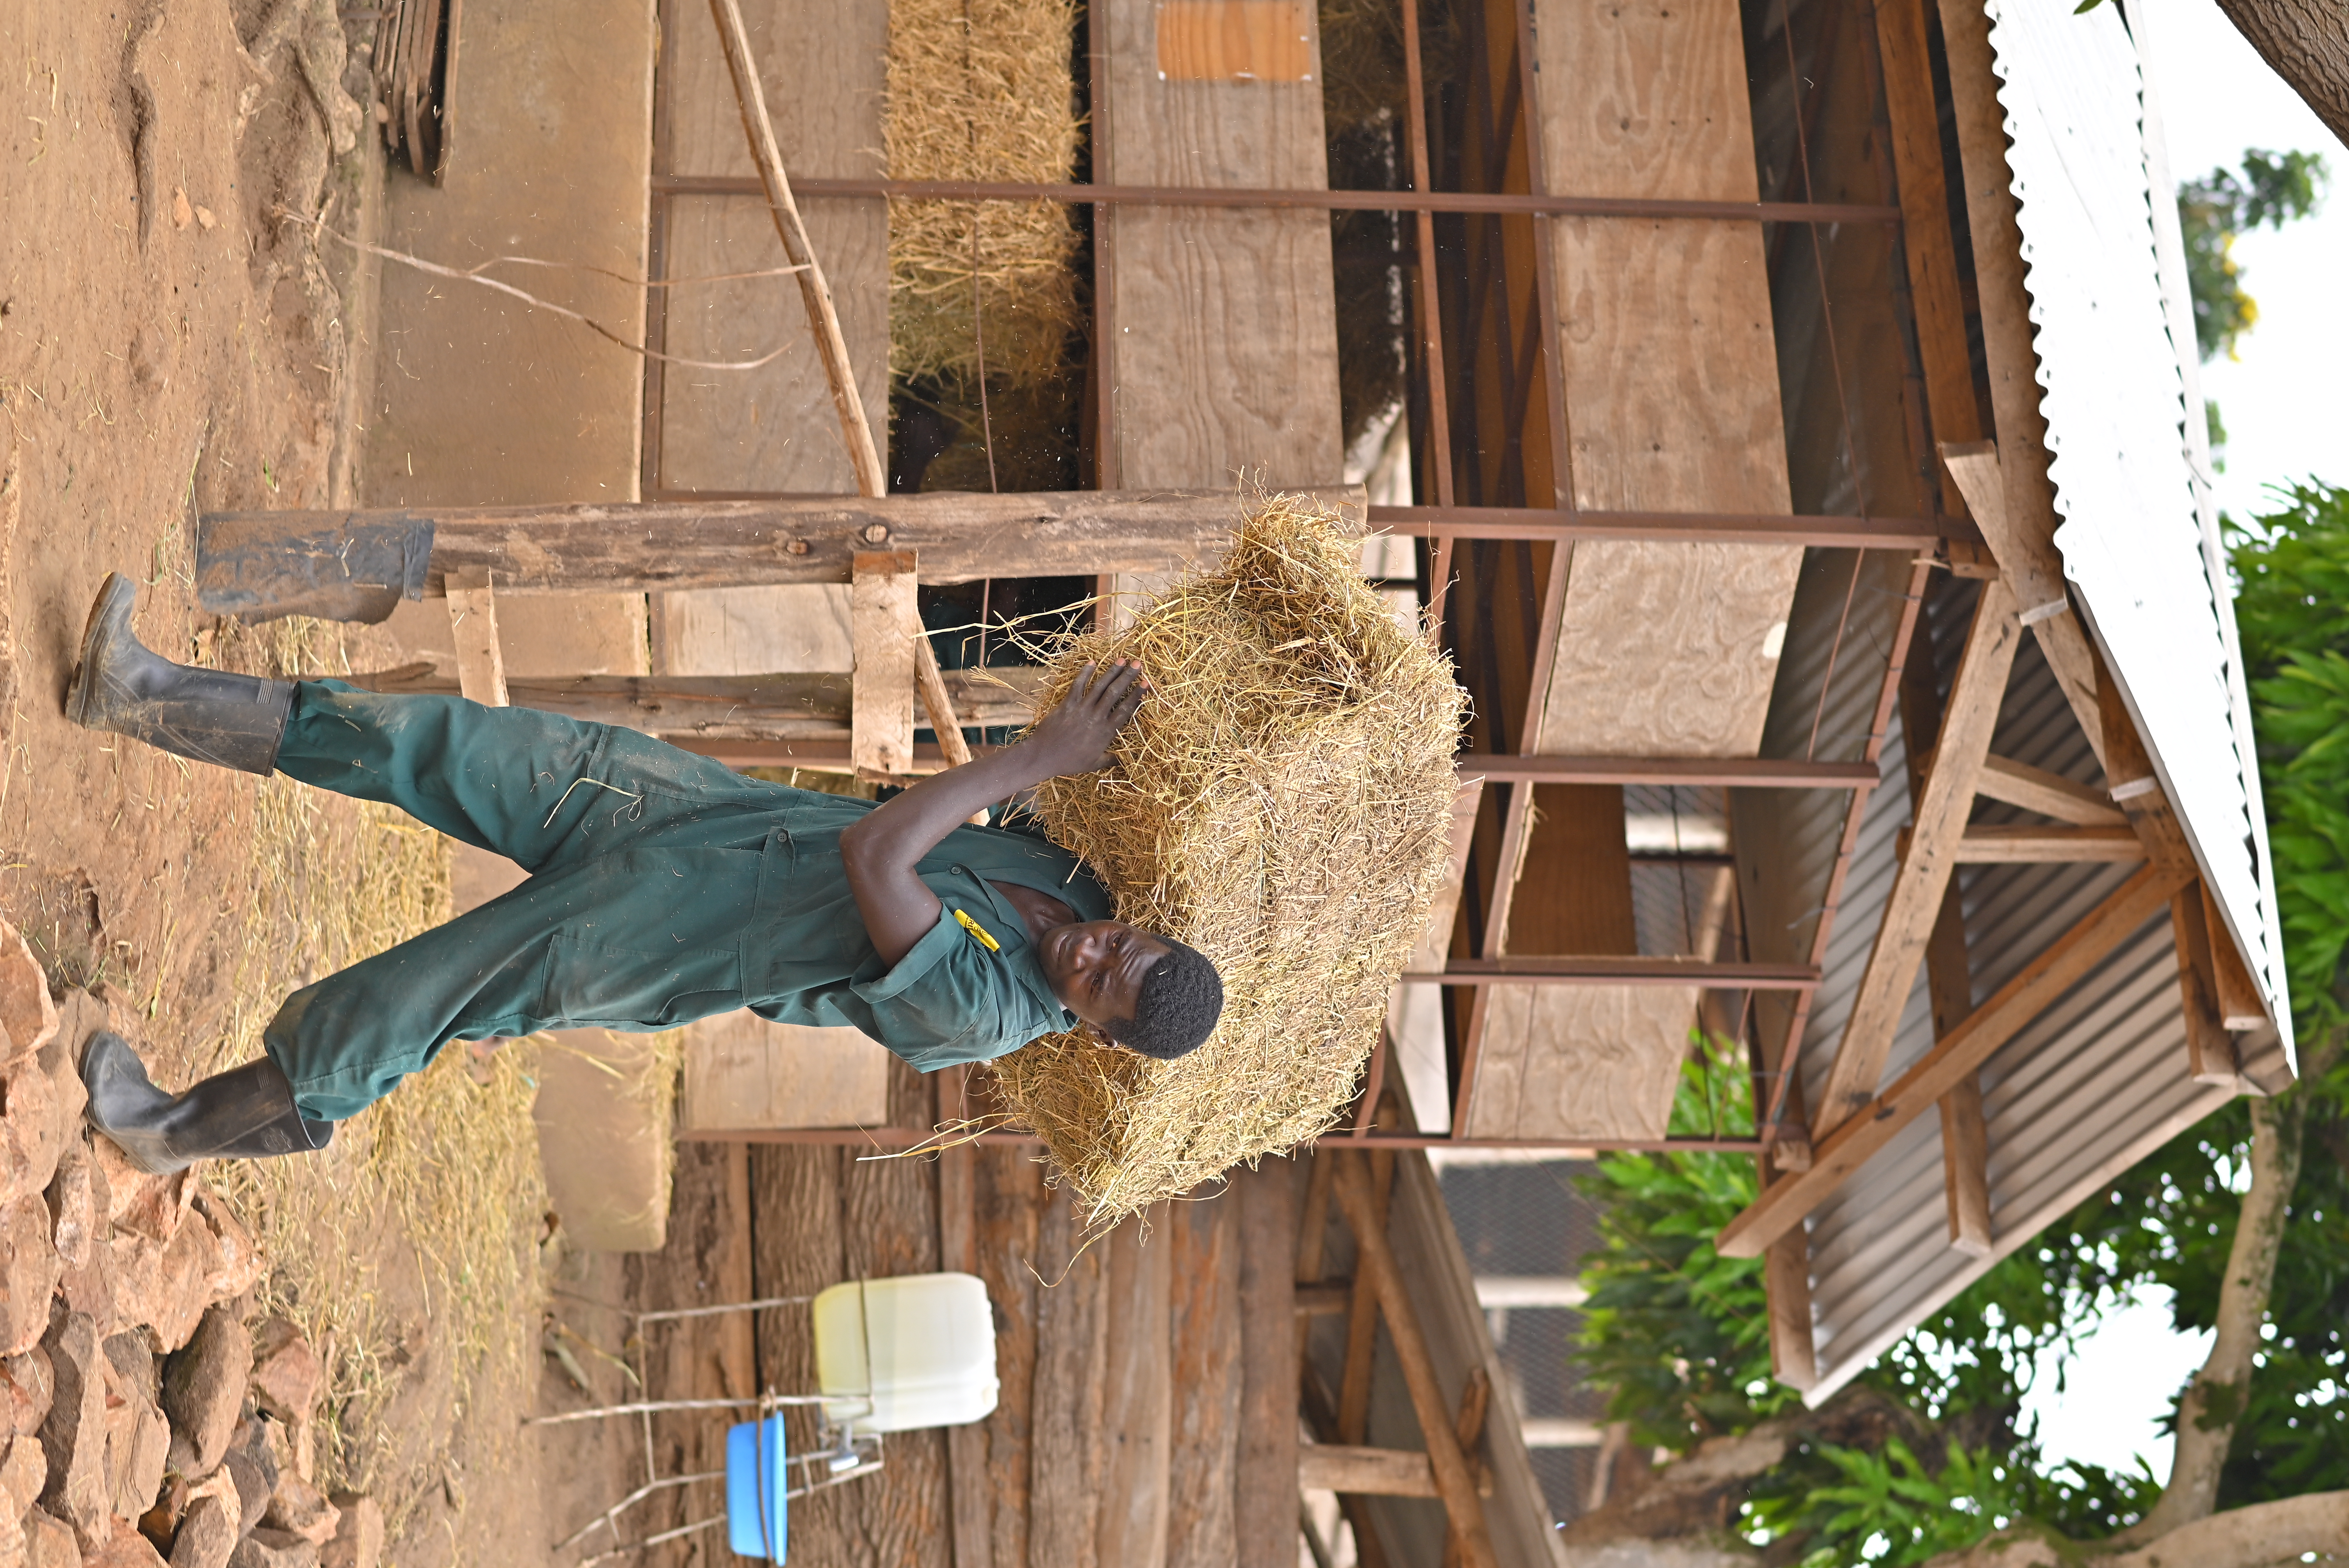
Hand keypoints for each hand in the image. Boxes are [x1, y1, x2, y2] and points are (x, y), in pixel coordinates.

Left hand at [1022, 660, 1147, 776]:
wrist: (1044, 756)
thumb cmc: (1069, 762)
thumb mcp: (1094, 764)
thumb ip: (1110, 760)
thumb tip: (1124, 761)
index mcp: (1106, 732)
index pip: (1126, 710)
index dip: (1137, 695)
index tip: (1146, 684)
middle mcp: (1096, 717)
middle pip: (1115, 693)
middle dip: (1127, 677)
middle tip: (1138, 664)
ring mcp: (1081, 709)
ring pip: (1100, 686)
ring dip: (1111, 671)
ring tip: (1122, 659)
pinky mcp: (1067, 704)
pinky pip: (1077, 685)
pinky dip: (1085, 673)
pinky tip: (1093, 662)